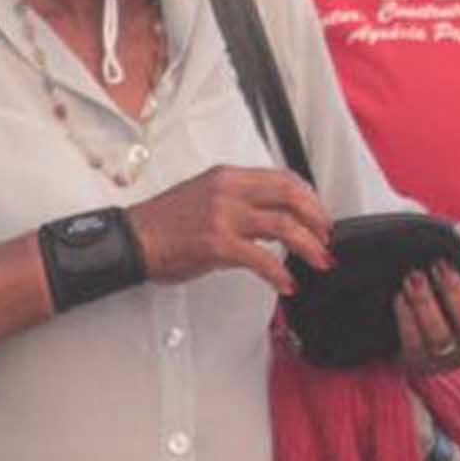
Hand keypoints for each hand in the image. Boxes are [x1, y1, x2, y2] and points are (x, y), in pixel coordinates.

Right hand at [128, 166, 333, 295]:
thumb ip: (238, 200)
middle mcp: (228, 190)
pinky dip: (281, 273)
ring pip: (283, 224)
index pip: (282, 178)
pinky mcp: (217, 244)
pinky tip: (287, 284)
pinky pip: (262, 259)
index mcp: (227, 176)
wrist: (132, 239)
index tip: (319, 214)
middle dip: (317, 217)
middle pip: (290, 195)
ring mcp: (223, 216)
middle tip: (327, 237)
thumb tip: (272, 216)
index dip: (309, 196)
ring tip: (319, 260)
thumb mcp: (205, 196)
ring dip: (309, 245)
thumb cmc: (164, 224)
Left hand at [391, 236, 459, 377]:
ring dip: (426, 303)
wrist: (417, 330)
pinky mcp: (421, 362)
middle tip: (438, 264)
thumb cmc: (448, 295)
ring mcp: (449, 356)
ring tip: (414, 277)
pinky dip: (407, 319)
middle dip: (454, 290)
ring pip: (441, 336)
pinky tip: (400, 297)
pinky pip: (414, 343)